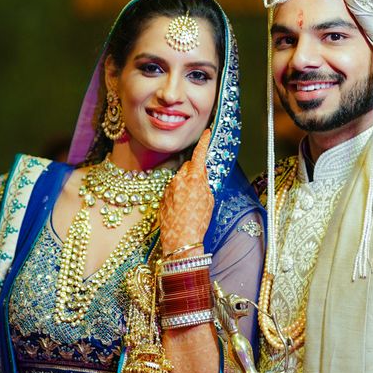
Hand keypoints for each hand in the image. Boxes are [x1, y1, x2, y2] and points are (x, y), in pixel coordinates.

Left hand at [159, 129, 213, 255]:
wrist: (181, 241)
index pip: (200, 153)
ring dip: (185, 184)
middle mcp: (179, 179)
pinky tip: (182, 208)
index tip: (208, 131)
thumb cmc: (198, 223)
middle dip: (195, 171)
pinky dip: (178, 194)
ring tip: (191, 203)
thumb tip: (201, 177)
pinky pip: (172, 189)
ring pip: (180, 178)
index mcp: (194, 178)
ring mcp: (169, 188)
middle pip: (189, 166)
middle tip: (201, 184)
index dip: (205, 141)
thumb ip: (205, 184)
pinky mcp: (162, 197)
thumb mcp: (209, 201)